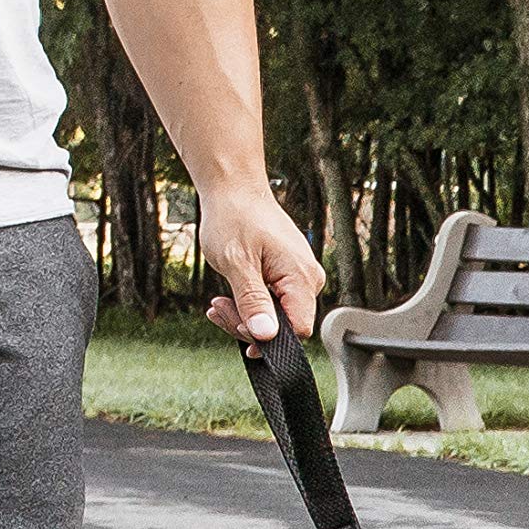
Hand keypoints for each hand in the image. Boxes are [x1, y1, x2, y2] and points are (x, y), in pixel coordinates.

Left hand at [199, 183, 323, 349]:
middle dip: (249, 324)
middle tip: (219, 310)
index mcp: (302, 277)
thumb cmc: (234, 217)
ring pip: (277, 316)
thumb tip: (266, 335)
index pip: (298, 329)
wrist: (235, 190)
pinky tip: (229, 297)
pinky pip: (275, 302)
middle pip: (287, 326)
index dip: (268, 338)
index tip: (238, 329)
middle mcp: (309, 279)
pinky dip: (250, 304)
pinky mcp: (290, 275)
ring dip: (245, 315)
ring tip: (219, 303)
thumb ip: (252, 302)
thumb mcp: (236, 263)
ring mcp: (301, 277)